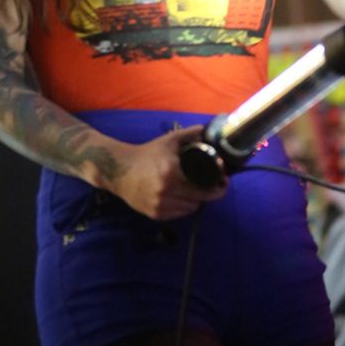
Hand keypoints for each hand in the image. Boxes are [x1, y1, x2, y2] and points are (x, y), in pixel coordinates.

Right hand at [107, 125, 227, 219]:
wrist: (120, 170)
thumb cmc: (147, 154)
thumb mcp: (168, 141)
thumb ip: (188, 134)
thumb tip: (205, 130)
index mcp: (172, 172)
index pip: (203, 185)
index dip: (217, 185)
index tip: (224, 182)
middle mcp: (167, 191)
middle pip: (199, 199)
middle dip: (209, 193)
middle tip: (215, 187)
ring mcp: (160, 205)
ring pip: (190, 208)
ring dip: (196, 200)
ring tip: (196, 191)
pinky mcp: (155, 215)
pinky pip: (178, 214)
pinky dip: (183, 207)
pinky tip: (182, 198)